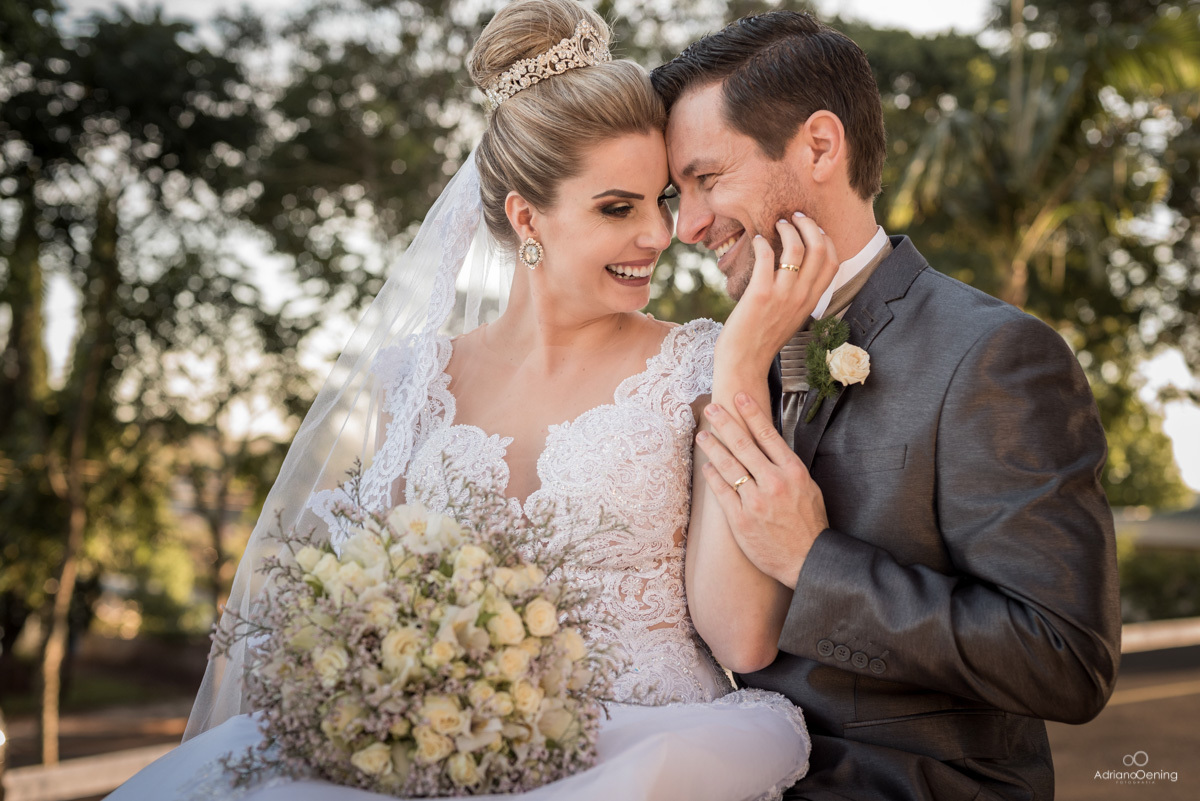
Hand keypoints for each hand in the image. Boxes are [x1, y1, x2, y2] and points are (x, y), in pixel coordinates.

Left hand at [696, 392, 828, 587]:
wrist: (808, 560)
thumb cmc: (810, 524)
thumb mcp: (809, 489)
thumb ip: (789, 468)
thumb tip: (771, 446)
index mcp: (793, 472)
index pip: (768, 435)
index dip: (751, 413)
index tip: (739, 397)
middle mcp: (773, 482)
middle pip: (743, 445)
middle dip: (725, 423)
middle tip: (712, 408)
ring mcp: (755, 501)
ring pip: (728, 466)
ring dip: (712, 447)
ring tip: (702, 434)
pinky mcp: (741, 520)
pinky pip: (722, 492)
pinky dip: (713, 476)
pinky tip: (706, 466)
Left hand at [716, 213, 838, 375]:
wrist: (744, 363)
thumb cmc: (763, 339)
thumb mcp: (791, 316)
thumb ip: (799, 295)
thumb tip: (796, 269)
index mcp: (812, 301)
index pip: (833, 262)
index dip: (826, 239)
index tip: (813, 229)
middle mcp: (802, 296)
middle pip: (819, 248)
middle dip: (808, 225)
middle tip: (794, 218)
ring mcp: (783, 295)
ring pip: (796, 248)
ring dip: (786, 228)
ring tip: (777, 224)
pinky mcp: (760, 293)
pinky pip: (767, 256)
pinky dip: (763, 242)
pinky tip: (757, 240)